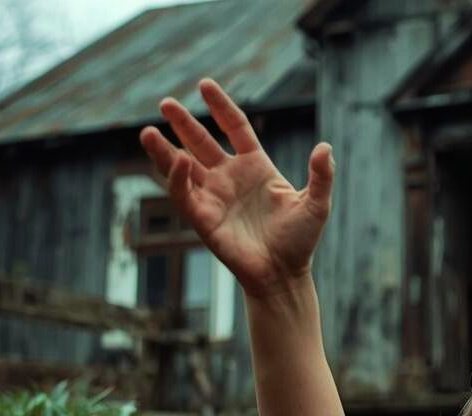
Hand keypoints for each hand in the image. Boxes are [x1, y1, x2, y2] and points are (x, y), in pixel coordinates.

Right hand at [138, 79, 332, 296]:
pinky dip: (178, 177)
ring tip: (147, 131)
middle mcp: (231, 177)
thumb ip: (321, 175)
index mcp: (256, 166)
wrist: (284, 275)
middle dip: (183, 123)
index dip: (221, 106)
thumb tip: (324, 147)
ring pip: (183, 166)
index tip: (204, 85)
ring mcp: (215, 196)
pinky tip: (177, 160)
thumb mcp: (317, 204)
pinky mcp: (203, 218)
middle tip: (165, 102)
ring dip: (165, 150)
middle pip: (202, 142)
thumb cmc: (300, 241)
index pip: (235, 127)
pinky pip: (184, 193)